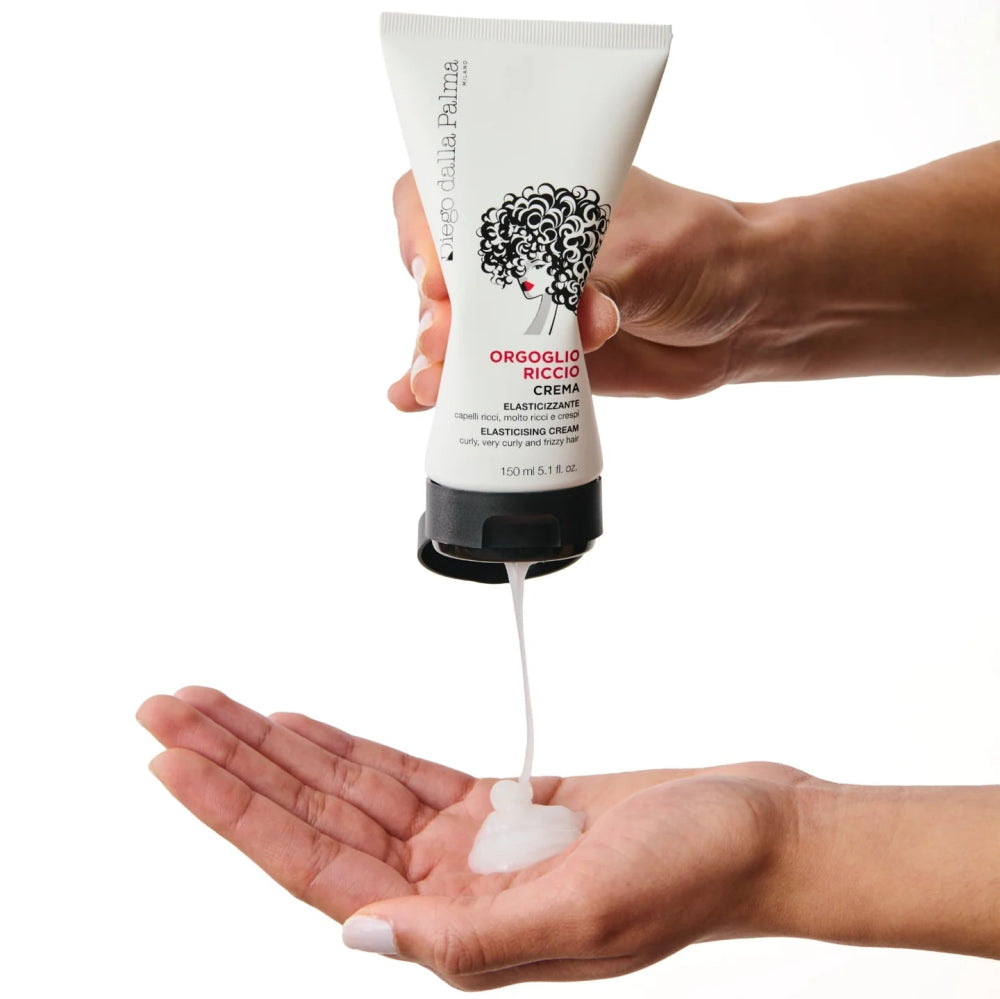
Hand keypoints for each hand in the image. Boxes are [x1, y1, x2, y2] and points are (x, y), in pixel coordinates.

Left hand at [137, 687, 801, 987]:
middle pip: (311, 819)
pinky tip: (300, 725)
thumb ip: (475, 938)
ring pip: (346, 789)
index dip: (238, 812)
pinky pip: (397, 772)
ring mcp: (467, 847)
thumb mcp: (587, 913)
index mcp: (457, 932)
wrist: (755, 828)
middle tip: (168, 707)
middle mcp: (447, 891)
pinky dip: (344, 747)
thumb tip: (368, 936)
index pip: (315, 867)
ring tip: (215, 703)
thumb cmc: (694, 871)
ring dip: (278, 746)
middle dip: (235, 761)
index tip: (175, 758)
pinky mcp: (494, 807)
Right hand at [389, 143, 999, 408]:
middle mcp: (514, 250)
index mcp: (532, 195)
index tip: (439, 276)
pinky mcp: (526, 358)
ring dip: (432, 359)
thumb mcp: (651, 257)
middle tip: (447, 342)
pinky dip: (440, 388)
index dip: (425, 234)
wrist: (738, 314)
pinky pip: (473, 374)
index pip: (446, 197)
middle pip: (437, 273)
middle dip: (432, 311)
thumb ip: (606, 284)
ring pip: (448, 331)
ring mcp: (514, 308)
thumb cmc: (701, 254)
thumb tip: (576, 324)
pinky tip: (417, 399)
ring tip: (436, 384)